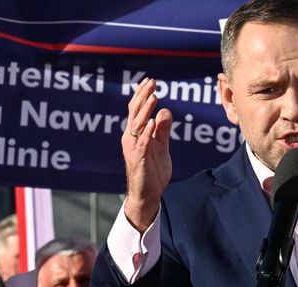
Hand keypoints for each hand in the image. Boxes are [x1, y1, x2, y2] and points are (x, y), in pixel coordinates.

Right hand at [122, 77, 173, 231]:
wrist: (148, 194)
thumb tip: (166, 111)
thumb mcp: (161, 146)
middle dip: (143, 96)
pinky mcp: (139, 160)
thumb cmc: (153, 171)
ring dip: (145, 111)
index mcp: (136, 134)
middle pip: (135, 113)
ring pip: (137, 126)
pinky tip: (153, 123)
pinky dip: (147, 133)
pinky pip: (142, 144)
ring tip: (154, 97)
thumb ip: (163, 130)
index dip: (142, 95)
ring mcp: (133, 149)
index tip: (150, 81)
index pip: (137, 110)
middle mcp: (131, 139)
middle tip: (152, 82)